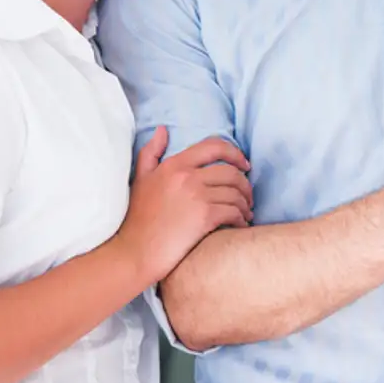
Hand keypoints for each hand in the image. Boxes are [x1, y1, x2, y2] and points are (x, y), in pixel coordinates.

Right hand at [117, 128, 251, 280]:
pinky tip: (240, 224)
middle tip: (248, 195)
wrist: (135, 252)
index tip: (244, 165)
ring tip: (245, 212)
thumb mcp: (140, 179)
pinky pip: (234, 211)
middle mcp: (187, 176)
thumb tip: (163, 130)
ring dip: (245, 203)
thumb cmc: (137, 219)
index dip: (235, 153)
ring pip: (235, 193)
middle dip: (245, 183)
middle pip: (231, 172)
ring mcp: (197, 196)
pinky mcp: (205, 217)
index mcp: (174, 165)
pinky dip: (241, 218)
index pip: (214, 147)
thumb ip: (151, 152)